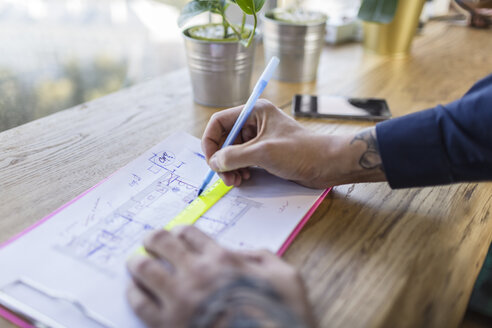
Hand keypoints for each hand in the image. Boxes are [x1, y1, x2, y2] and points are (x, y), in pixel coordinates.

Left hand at [126, 226, 313, 327]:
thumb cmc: (281, 316)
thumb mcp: (287, 277)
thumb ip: (262, 257)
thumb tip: (240, 253)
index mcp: (222, 260)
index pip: (190, 233)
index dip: (180, 231)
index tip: (176, 235)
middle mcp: (196, 274)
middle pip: (162, 244)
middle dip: (152, 238)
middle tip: (149, 241)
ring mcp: (179, 300)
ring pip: (145, 270)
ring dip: (137, 262)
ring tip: (135, 262)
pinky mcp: (167, 325)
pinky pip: (140, 304)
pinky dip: (133, 293)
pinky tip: (134, 290)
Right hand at [201, 99, 385, 187]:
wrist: (328, 164)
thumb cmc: (300, 152)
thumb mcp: (264, 153)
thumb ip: (235, 156)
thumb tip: (214, 162)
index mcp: (254, 112)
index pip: (220, 122)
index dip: (210, 141)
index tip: (211, 162)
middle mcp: (255, 122)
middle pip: (224, 139)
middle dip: (222, 159)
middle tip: (226, 178)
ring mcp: (260, 138)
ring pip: (233, 152)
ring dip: (230, 167)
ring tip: (236, 181)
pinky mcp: (265, 153)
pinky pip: (243, 160)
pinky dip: (239, 170)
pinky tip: (244, 179)